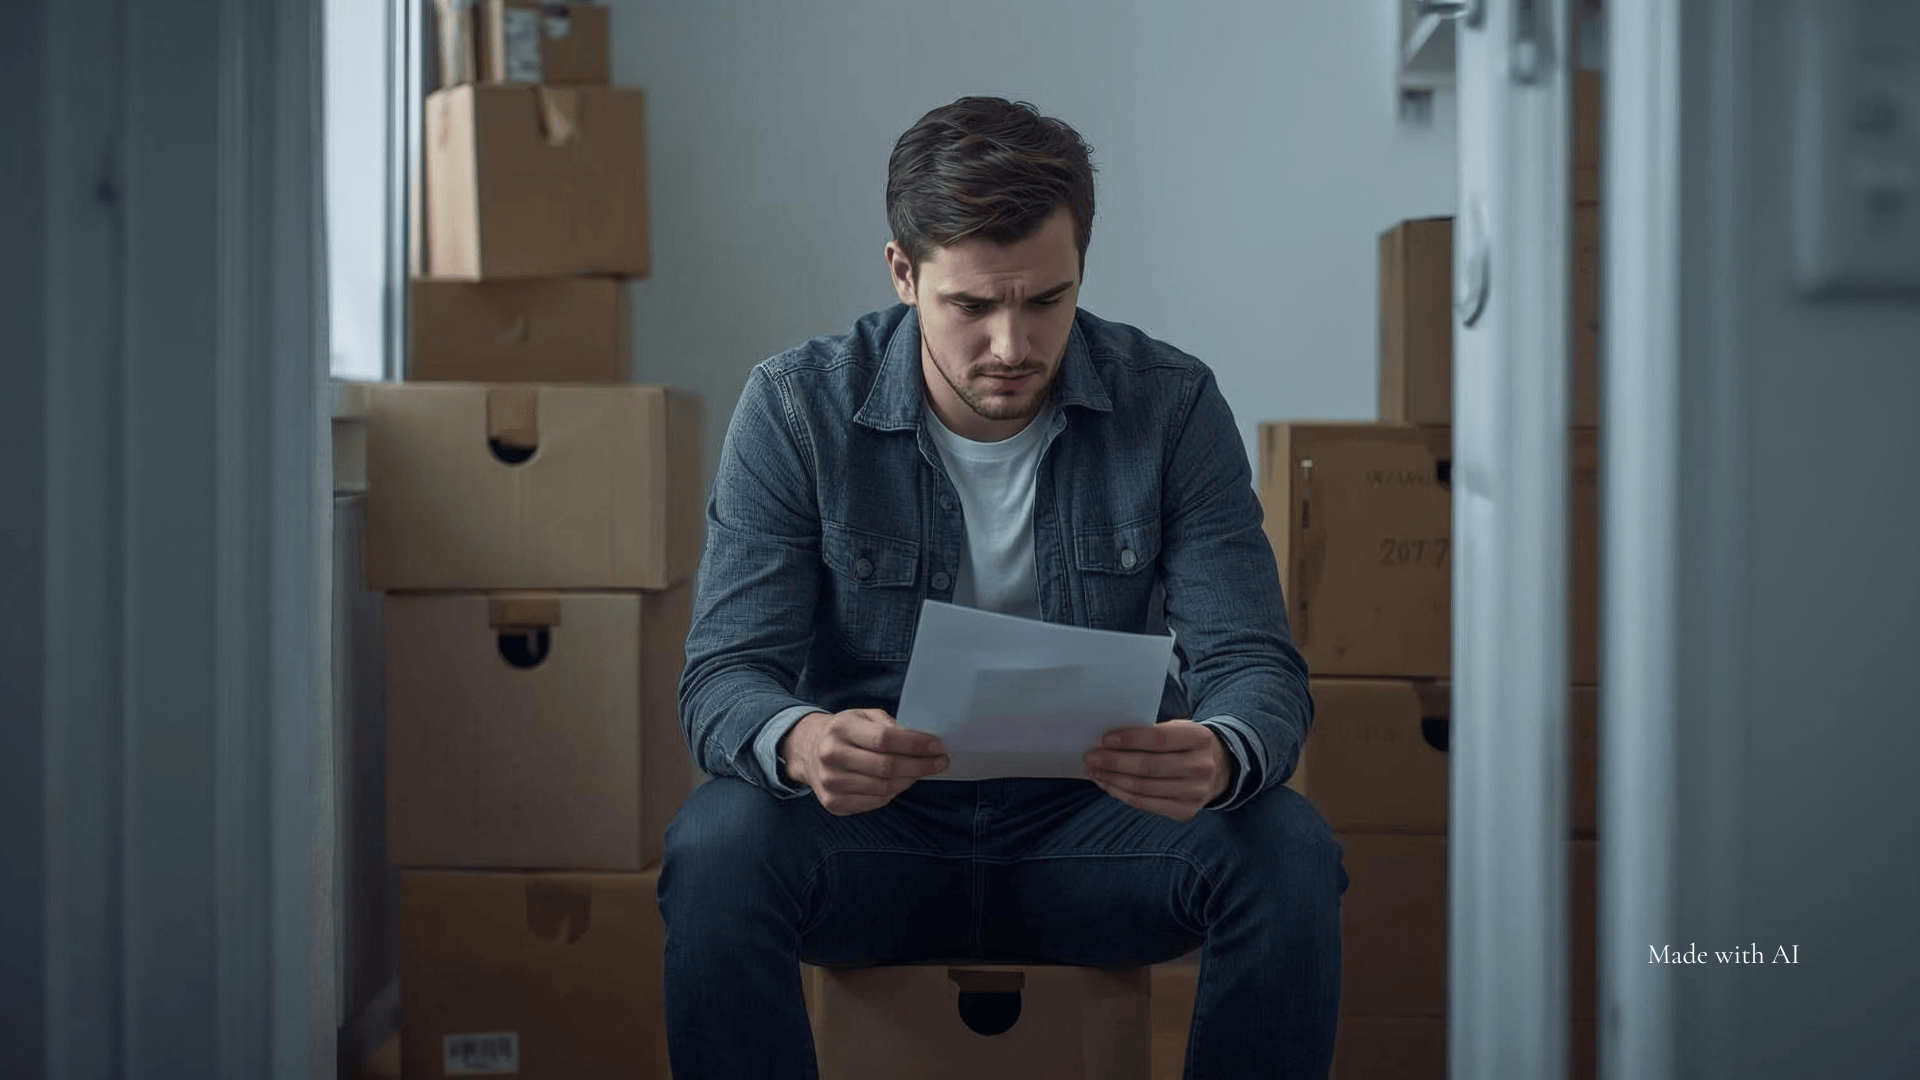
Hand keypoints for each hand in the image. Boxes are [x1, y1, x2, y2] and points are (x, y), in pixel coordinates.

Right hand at [780, 708, 948, 815]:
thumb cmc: (845, 732)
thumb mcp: (863, 716)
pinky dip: (893, 793)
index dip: (915, 744)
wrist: (808, 751)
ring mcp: (831, 782)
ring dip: (909, 780)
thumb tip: (921, 743)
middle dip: (920, 766)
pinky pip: (875, 802)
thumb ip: (890, 725)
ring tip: (920, 771)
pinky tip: (900, 782)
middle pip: (886, 767)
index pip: (885, 739)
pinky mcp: (833, 803)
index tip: (937, 746)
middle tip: (939, 762)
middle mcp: (831, 756)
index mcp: (841, 729)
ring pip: (884, 788)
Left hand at [1081, 720, 1231, 822]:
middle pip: (1149, 767)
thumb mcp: (1177, 729)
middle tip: (1090, 757)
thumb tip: (1107, 742)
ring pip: (1143, 788)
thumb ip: (1150, 733)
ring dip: (1112, 779)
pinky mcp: (1185, 812)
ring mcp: (1195, 793)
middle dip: (1114, 762)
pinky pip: (1145, 804)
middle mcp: (1201, 767)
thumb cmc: (1184, 743)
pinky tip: (1107, 784)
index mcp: (1199, 738)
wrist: (1217, 768)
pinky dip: (1121, 794)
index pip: (1160, 739)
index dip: (1130, 740)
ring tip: (1093, 771)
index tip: (1105, 739)